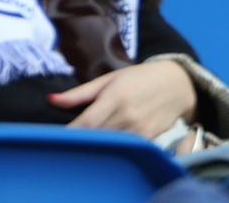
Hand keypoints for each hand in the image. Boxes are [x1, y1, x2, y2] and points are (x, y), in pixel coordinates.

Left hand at [46, 61, 197, 138]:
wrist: (177, 84)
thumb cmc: (139, 78)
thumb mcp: (109, 79)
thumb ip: (80, 93)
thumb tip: (51, 100)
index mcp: (114, 97)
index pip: (85, 122)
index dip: (68, 133)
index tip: (53, 137)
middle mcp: (126, 115)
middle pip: (95, 136)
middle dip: (79, 140)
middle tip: (66, 141)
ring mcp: (138, 129)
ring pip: (109, 145)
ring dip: (96, 146)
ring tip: (85, 143)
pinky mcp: (148, 139)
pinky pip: (125, 149)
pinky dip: (114, 149)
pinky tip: (107, 146)